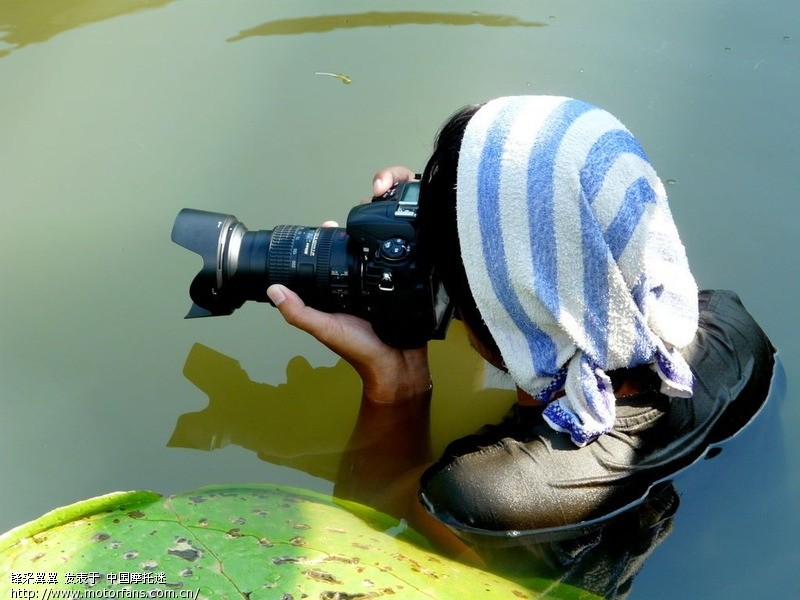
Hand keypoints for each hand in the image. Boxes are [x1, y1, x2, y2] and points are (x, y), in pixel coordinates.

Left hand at [267, 167, 426, 404]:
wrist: (399, 365)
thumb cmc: (360, 350)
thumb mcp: (325, 329)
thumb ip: (299, 312)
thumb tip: (273, 289)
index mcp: (335, 297)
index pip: (325, 265)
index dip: (323, 244)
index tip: (327, 225)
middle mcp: (355, 291)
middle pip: (350, 258)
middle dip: (352, 236)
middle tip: (355, 217)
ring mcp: (378, 290)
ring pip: (372, 261)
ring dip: (373, 242)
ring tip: (375, 220)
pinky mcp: (398, 291)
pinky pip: (394, 269)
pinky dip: (393, 255)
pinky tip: (397, 239)